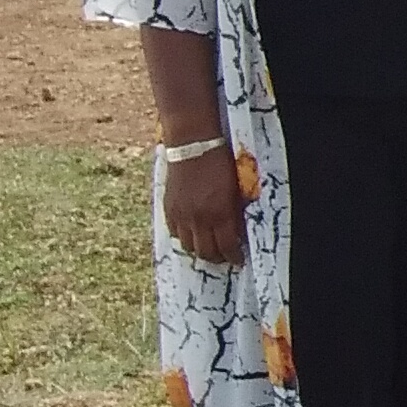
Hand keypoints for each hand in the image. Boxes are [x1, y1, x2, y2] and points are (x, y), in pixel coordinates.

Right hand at [162, 147, 246, 266]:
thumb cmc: (221, 162)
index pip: (227, 246)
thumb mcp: (236, 188)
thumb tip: (238, 230)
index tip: (238, 260)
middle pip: (206, 251)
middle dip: (217, 258)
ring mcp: (181, 215)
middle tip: (224, 258)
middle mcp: (199, 218)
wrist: (193, 146)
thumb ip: (235, 211)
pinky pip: (174, 233)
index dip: (233, 257)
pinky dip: (184, 238)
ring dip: (199, 251)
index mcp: (220, 213)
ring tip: (208, 250)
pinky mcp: (168, 209)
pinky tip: (192, 236)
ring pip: (188, 246)